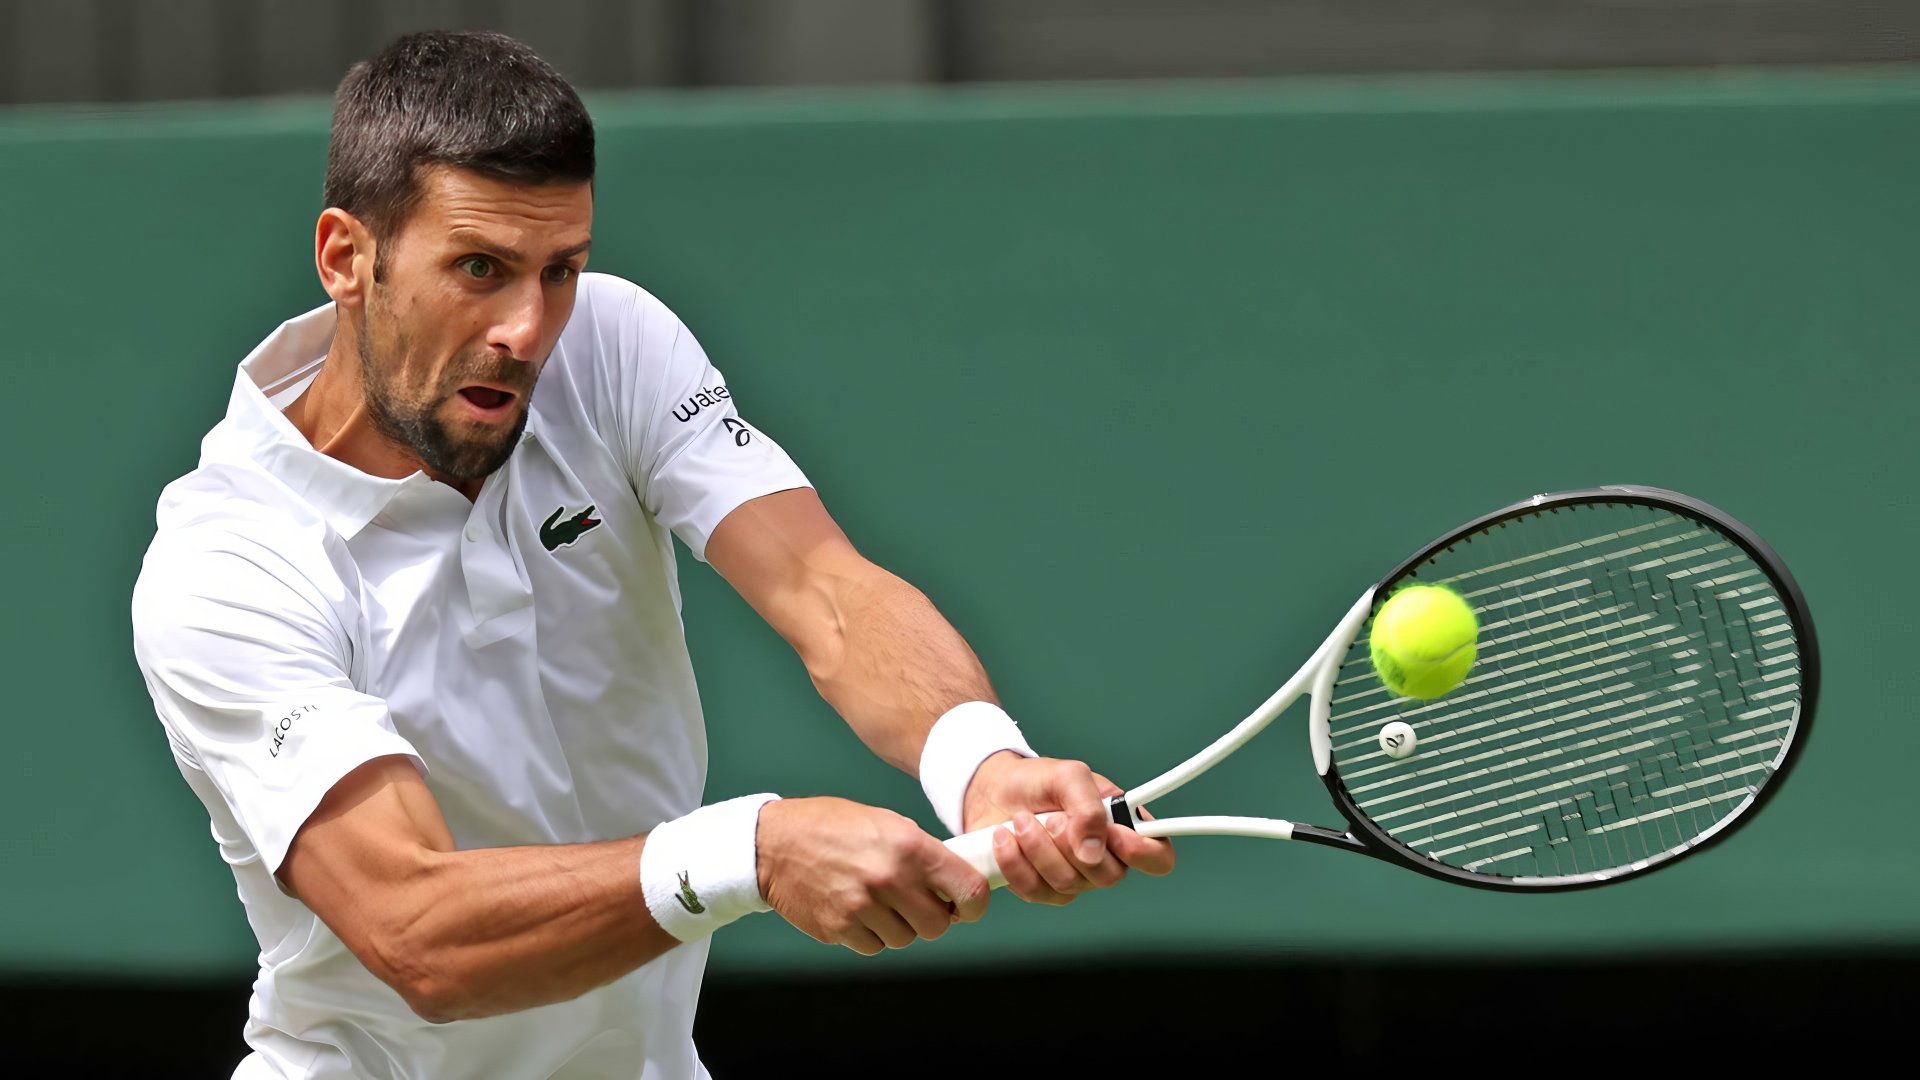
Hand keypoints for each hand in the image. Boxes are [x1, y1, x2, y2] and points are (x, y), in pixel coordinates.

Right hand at [756, 796, 989, 955]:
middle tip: (917, 904)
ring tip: (878, 901)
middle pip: (937, 925)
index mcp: (909, 847)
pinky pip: (874, 946)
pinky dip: (871, 934)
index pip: (968, 889)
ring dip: (899, 926)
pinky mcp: (839, 929)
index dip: (974, 904)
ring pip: (905, 939)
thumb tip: (955, 885)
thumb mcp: (887, 824)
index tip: (967, 906)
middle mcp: (889, 879)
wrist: (774, 843)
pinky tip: (856, 909)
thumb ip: (923, 854)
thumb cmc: (832, 827)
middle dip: (932, 918)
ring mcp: (862, 907)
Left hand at [961, 752, 1175, 904]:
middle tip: (1051, 818)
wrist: (994, 790)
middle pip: (1108, 877)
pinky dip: (1015, 862)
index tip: (1115, 836)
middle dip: (1071, 845)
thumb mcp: (1068, 776)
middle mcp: (1104, 857)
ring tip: (1020, 819)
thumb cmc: (1039, 781)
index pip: (1158, 856)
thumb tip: (1093, 850)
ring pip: (1067, 884)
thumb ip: (1088, 807)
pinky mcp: (1042, 889)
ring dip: (1037, 848)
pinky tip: (1005, 839)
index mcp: (1123, 826)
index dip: (1145, 854)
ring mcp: (1074, 878)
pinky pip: (1035, 891)